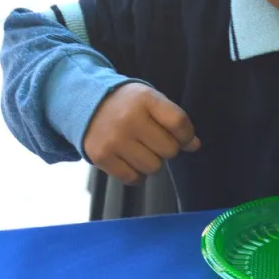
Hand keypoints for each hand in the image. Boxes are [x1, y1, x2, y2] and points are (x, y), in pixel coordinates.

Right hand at [83, 83, 200, 183]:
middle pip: (169, 149)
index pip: (179, 123)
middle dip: (168, 149)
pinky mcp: (101, 156)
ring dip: (153, 163)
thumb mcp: (150, 100)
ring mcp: (114, 139)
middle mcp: (129, 119)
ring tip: (142, 150)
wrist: (85, 103)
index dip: (187, 135)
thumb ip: (173, 119)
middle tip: (156, 142)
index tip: (183, 137)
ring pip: (153, 167)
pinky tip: (131, 161)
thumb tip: (194, 145)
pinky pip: (133, 178)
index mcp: (145, 99)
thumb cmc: (126, 104)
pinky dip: (137, 175)